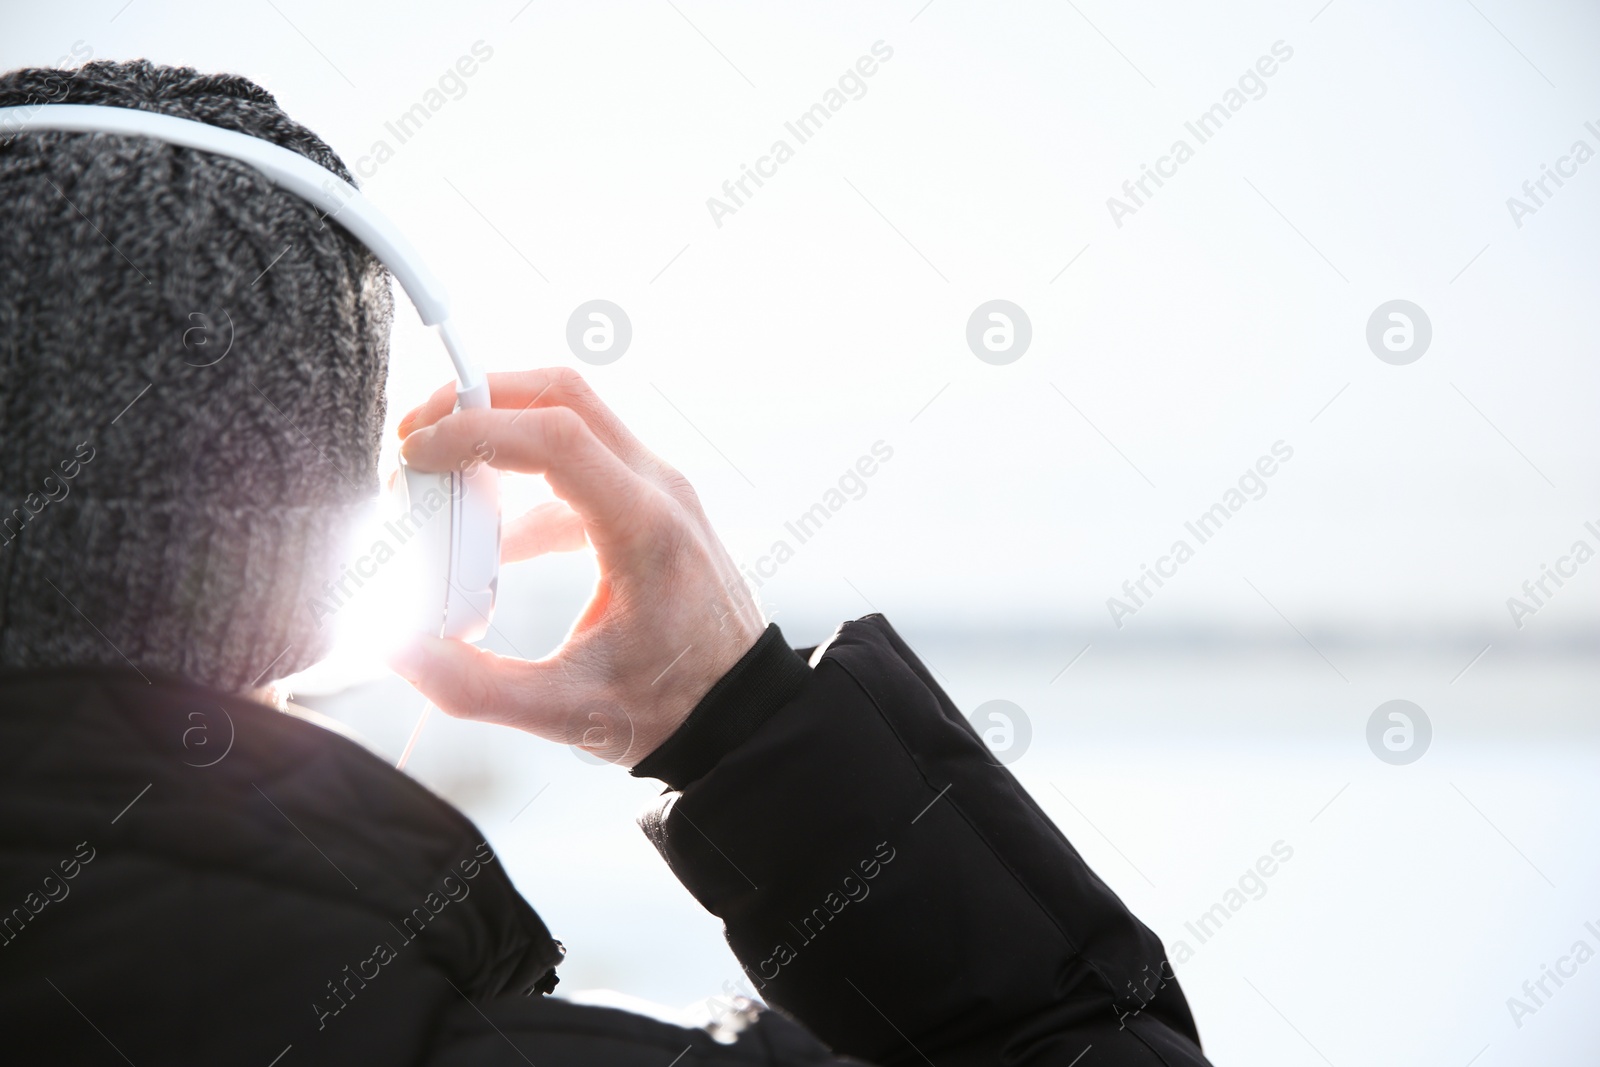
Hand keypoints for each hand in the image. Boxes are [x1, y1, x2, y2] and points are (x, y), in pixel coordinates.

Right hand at [387, 368, 764, 766]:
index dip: (474, 429)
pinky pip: (583, 460)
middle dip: (478, 399)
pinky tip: (493, 540)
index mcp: (646, 528)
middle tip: (416, 437)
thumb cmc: (671, 708)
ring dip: (502, 432)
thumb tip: (397, 648)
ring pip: (573, 416)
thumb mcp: (565, 712)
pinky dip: (528, 478)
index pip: (555, 436)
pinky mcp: (652, 503)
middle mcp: (661, 490)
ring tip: (442, 480)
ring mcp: (661, 489)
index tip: (415, 453)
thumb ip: (473, 685)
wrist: (741, 711)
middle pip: (562, 395)